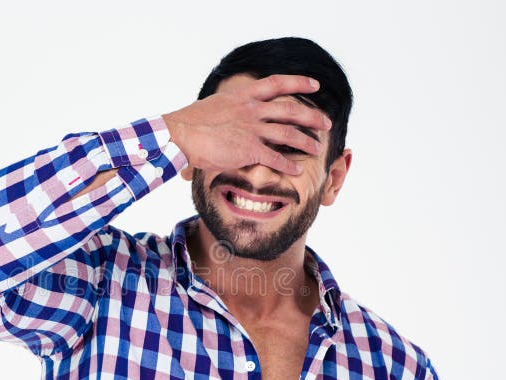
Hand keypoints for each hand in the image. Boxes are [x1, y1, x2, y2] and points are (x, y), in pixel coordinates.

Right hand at [161, 74, 331, 176]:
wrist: (180, 134)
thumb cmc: (189, 122)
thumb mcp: (214, 105)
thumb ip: (228, 108)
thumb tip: (225, 113)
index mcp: (243, 94)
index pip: (277, 83)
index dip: (299, 83)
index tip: (315, 85)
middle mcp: (251, 109)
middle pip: (291, 110)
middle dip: (312, 117)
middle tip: (326, 123)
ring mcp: (252, 129)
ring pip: (288, 134)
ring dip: (306, 142)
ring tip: (317, 148)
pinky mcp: (249, 150)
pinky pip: (275, 158)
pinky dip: (288, 165)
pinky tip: (297, 171)